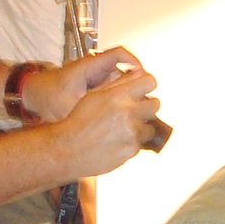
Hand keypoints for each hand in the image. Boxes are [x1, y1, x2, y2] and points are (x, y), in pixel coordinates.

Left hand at [22, 46, 140, 122]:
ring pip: (122, 80)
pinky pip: (115, 88)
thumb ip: (89, 107)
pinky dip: (120, 99)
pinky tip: (122, 114)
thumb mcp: (67, 105)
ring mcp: (97, 76)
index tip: (143, 77)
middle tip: (141, 100)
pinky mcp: (96, 86)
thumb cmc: (48, 97)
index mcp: (90, 65)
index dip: (134, 62)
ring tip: (133, 110)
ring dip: (128, 93)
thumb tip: (115, 112)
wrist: (34, 96)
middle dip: (136, 83)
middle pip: (125, 68)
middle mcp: (96, 67)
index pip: (119, 54)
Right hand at [53, 64, 161, 180]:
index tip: (143, 91)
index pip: (150, 82)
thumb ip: (118, 84)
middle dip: (147, 107)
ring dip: (140, 128)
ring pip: (150, 127)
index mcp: (119, 95)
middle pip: (156, 104)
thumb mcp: (95, 95)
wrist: (68, 149)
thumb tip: (138, 73)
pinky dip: (131, 143)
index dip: (147, 85)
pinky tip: (116, 142)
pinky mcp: (131, 150)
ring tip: (123, 130)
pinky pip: (140, 144)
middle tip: (135, 111)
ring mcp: (132, 133)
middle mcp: (129, 113)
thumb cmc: (78, 121)